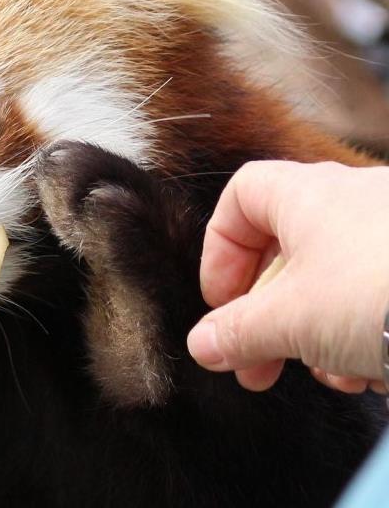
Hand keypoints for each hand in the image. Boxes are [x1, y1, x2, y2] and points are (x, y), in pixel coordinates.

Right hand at [186, 160, 388, 392]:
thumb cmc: (380, 292)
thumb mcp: (292, 320)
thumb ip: (237, 331)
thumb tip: (202, 346)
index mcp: (306, 195)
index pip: (240, 198)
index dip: (220, 250)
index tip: (220, 300)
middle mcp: (349, 202)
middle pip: (283, 252)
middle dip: (264, 315)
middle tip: (253, 362)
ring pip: (329, 281)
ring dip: (313, 334)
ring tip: (326, 376)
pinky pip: (372, 294)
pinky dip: (360, 334)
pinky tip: (369, 372)